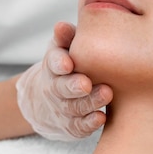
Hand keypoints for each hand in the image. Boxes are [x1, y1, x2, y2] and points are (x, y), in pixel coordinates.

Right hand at [16, 22, 112, 140]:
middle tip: (86, 83)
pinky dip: (89, 123)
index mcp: (53, 65)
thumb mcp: (62, 48)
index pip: (52, 63)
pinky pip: (79, 127)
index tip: (68, 63)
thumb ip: (66, 37)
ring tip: (106, 94)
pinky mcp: (72, 126)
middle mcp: (54, 88)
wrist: (47, 101)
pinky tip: (101, 117)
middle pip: (61, 88)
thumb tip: (61, 25)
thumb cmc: (66, 65)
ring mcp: (63, 108)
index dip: (59, 63)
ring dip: (89, 102)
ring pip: (74, 108)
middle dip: (73, 86)